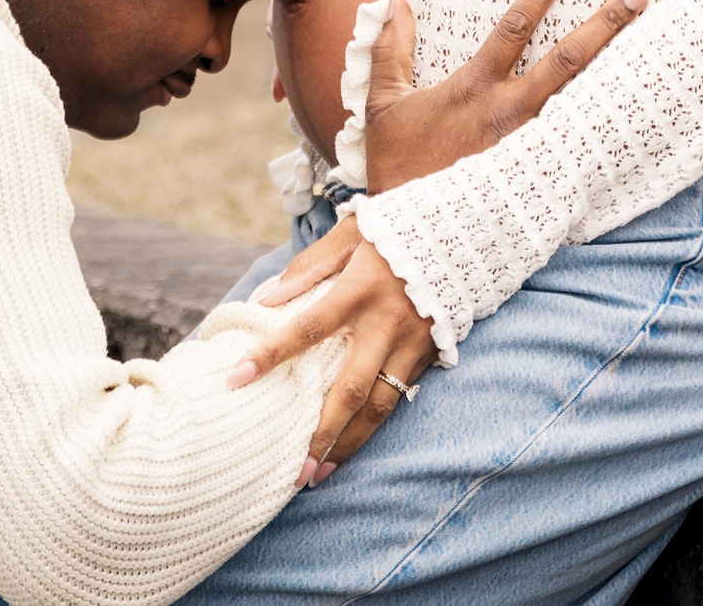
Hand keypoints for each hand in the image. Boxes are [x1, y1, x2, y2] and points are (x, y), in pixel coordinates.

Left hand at [226, 216, 433, 481]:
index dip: (271, 354)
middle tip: (295, 470)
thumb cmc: (395, 228)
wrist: (466, 228)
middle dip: (321, 433)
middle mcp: (387, 323)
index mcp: (360, 289)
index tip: (236, 378)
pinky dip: (377, 425)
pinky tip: (353, 446)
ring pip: (380, 406)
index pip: (307, 327)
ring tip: (321, 473)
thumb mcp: (349, 233)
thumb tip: (265, 298)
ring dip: (349, 443)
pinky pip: (402, 397)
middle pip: (350, 389)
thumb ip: (307, 266)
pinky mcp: (430, 353)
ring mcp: (413, 343)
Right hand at [361, 0, 646, 192]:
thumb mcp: (384, 103)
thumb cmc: (397, 165)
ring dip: (619, 69)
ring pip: (584, 99)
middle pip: (568, 59)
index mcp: (474, 88)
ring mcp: (531, 145)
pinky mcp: (541, 174)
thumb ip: (391, 49)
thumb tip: (397, 1)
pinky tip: (638, 111)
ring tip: (655, 45)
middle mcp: (510, 112)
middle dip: (606, 23)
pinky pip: (582, 142)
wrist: (414, 231)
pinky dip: (609, 124)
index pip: (514, 28)